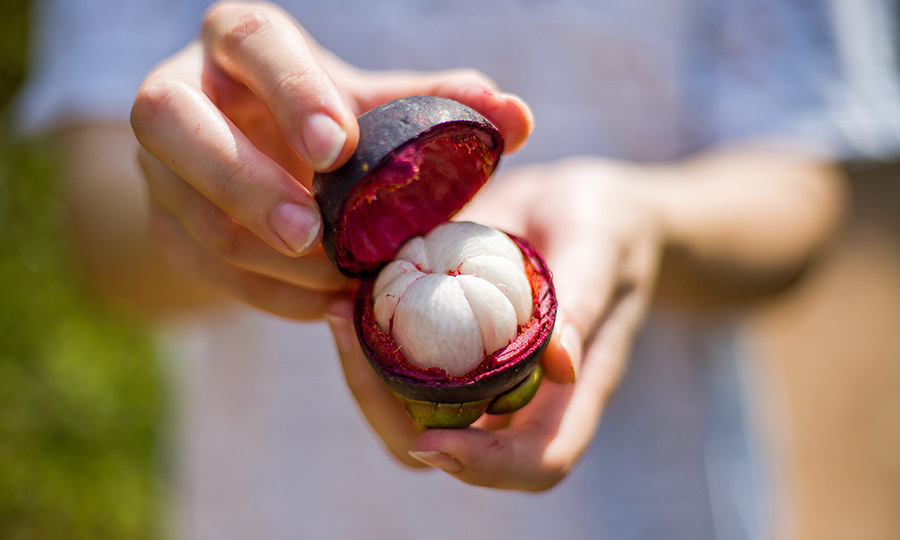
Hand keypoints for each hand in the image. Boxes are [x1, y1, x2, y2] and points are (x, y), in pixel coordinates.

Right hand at [131, 0, 532, 318]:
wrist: (264, 157)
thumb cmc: (330, 121)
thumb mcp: (376, 104)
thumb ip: (438, 105)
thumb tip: (518, 119)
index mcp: (241, 43)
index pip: (253, 43)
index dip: (292, 93)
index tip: (340, 148)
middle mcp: (181, 94)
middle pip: (171, 123)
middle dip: (245, 183)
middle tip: (313, 235)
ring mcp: (160, 166)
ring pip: (192, 214)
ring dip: (270, 260)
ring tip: (341, 282)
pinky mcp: (164, 225)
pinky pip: (206, 269)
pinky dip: (271, 295)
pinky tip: (324, 305)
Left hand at [327, 157, 664, 489]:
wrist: (579, 206)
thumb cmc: (605, 225)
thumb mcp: (601, 247)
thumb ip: (583, 302)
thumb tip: (560, 365)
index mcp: (571, 389)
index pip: (539, 461)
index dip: (488, 467)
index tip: (436, 444)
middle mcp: (520, 395)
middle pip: (455, 449)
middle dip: (394, 418)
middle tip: (354, 350)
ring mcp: (480, 372)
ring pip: (414, 414)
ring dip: (367, 379)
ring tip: (341, 316)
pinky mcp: (448, 342)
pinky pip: (400, 364)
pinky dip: (367, 342)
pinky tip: (349, 296)